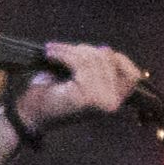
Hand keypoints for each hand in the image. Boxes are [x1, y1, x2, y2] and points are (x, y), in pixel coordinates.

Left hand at [16, 41, 143, 130]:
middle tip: (60, 49)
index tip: (97, 51)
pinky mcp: (88, 97)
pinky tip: (51, 55)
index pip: (132, 75)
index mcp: (115, 101)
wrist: (31, 115)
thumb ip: (98, 68)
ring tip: (52, 51)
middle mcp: (114, 103)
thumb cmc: (53, 96)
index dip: (117, 59)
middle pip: (109, 60)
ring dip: (69, 50)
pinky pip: (80, 64)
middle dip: (83, 49)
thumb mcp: (80, 79)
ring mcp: (103, 101)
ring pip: (93, 60)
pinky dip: (63, 55)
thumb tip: (106, 49)